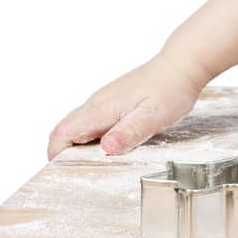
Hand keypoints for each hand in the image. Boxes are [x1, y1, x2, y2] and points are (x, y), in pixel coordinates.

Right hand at [46, 53, 206, 159]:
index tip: (65, 171)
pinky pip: (93, 121)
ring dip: (79, 146)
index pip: (61, 133)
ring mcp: (104, 101)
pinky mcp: (114, 101)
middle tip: (82, 172)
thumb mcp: (152, 117)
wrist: (181, 65)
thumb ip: (129, 133)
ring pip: (78, 126)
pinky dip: (93, 137)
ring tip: (98, 163)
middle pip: (65, 131)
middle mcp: (96, 104)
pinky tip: (113, 145)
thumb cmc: (170, 90)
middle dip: (65, 153)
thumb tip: (106, 148)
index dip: (56, 154)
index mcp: (100, 109)